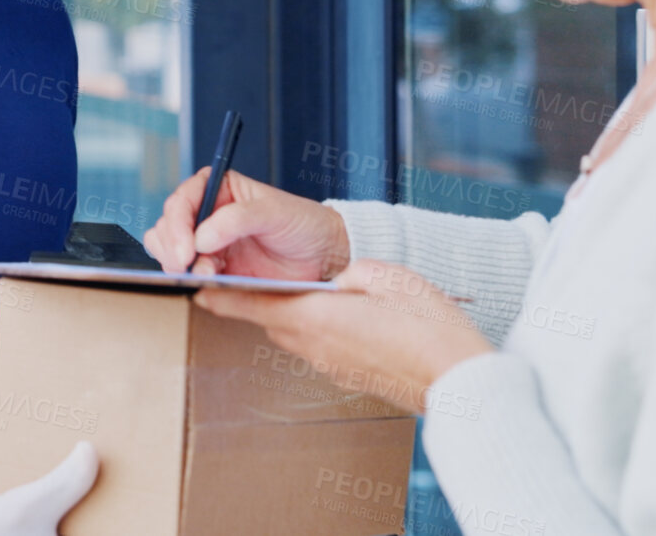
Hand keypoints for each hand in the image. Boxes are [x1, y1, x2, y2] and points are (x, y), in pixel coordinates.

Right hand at [141, 167, 350, 279]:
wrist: (323, 256)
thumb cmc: (303, 223)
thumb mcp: (274, 212)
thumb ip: (237, 219)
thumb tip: (201, 238)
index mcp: (219, 190)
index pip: (183, 200)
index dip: (178, 223)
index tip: (187, 248)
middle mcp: (208, 215)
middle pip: (168, 226)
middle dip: (173, 246)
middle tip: (187, 265)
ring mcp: (208, 244)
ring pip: (169, 250)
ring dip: (178, 264)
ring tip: (204, 273)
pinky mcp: (215, 270)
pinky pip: (188, 274)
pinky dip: (190, 279)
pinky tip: (209, 281)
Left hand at [192, 259, 492, 414]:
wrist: (458, 380)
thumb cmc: (426, 327)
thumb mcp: (385, 277)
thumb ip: (349, 275)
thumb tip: (336, 283)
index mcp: (314, 317)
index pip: (251, 304)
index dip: (220, 295)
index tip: (196, 287)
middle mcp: (314, 346)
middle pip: (271, 319)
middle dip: (259, 299)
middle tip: (252, 277)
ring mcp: (331, 365)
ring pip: (295, 334)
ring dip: (292, 315)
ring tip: (305, 293)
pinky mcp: (348, 376)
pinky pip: (320, 348)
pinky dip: (319, 331)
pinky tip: (343, 318)